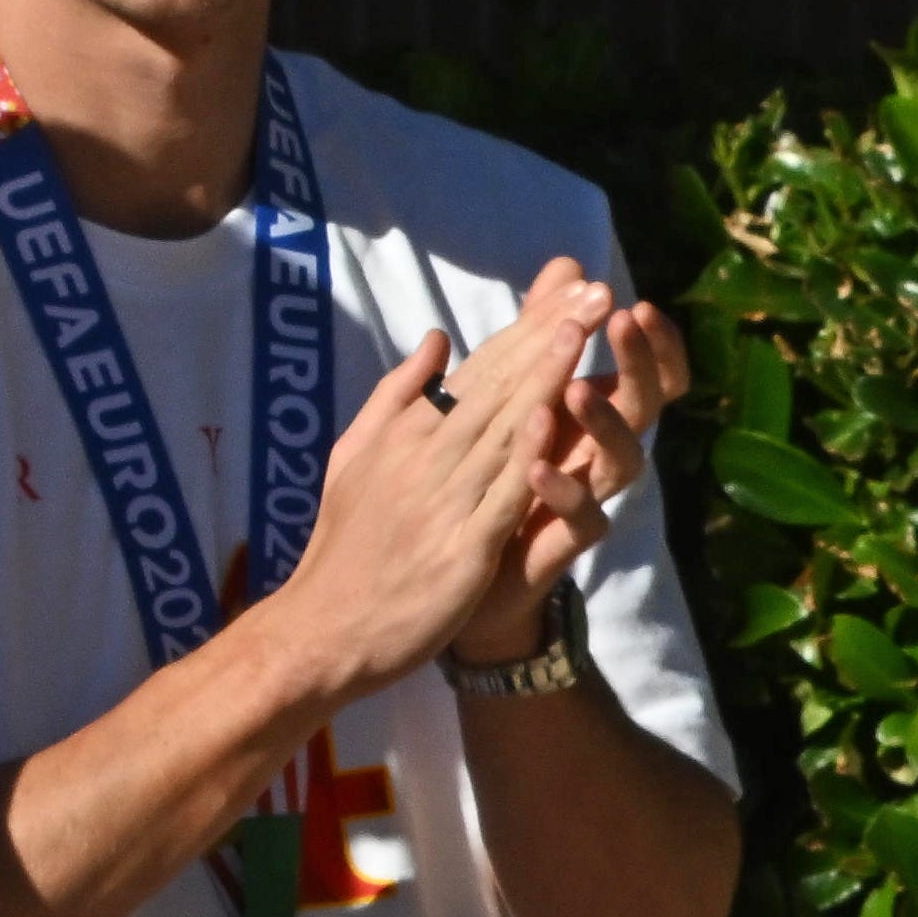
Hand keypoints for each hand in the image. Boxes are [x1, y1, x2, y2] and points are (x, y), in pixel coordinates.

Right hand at [259, 287, 597, 701]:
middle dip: (550, 334)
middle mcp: (424, 455)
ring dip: (547, 377)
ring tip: (582, 328)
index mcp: (406, 432)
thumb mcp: (358, 455)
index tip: (570, 288)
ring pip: (504, 427)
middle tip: (594, 287)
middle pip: (498, 386)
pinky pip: (499, 495)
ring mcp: (442, 500)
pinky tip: (554, 420)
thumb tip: (437, 338)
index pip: (479, 370)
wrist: (323, 628)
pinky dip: (525, 457)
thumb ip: (399, 396)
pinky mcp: (460, 548)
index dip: (529, 328)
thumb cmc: (348, 545)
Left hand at [460, 266, 685, 659]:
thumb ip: (541, 329)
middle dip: (640, 360)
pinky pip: (586, 519)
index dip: (652, 341)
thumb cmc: (497, 474)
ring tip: (574, 389)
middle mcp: (602, 452)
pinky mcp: (567, 542)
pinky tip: (534, 466)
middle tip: (624, 319)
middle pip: (648, 403)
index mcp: (592, 413)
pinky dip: (563, 490)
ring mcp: (591, 496)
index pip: (648, 371)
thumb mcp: (511, 390)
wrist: (470, 571)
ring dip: (603, 422)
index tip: (633, 301)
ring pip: (625, 460)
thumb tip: (567, 264)